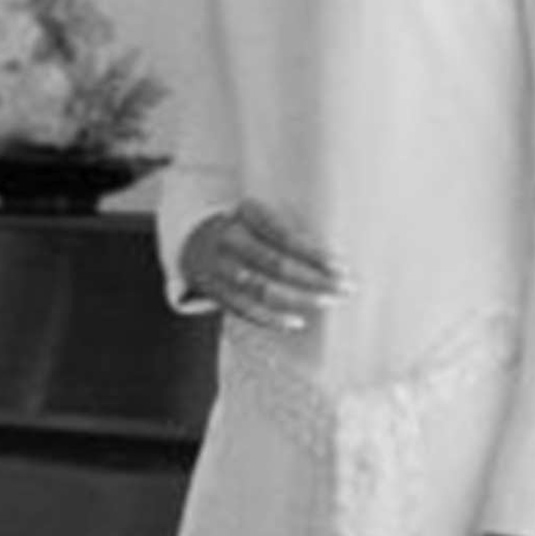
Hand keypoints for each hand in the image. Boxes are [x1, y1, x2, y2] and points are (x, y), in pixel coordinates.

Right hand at [183, 202, 346, 331]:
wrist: (189, 240)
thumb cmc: (241, 226)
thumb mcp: (258, 215)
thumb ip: (286, 230)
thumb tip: (329, 256)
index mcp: (245, 213)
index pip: (285, 235)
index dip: (314, 253)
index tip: (341, 266)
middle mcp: (230, 239)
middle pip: (277, 264)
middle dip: (315, 279)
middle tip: (345, 288)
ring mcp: (220, 267)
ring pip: (263, 289)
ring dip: (299, 299)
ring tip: (329, 302)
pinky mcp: (214, 291)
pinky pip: (245, 309)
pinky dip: (272, 319)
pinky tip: (297, 322)